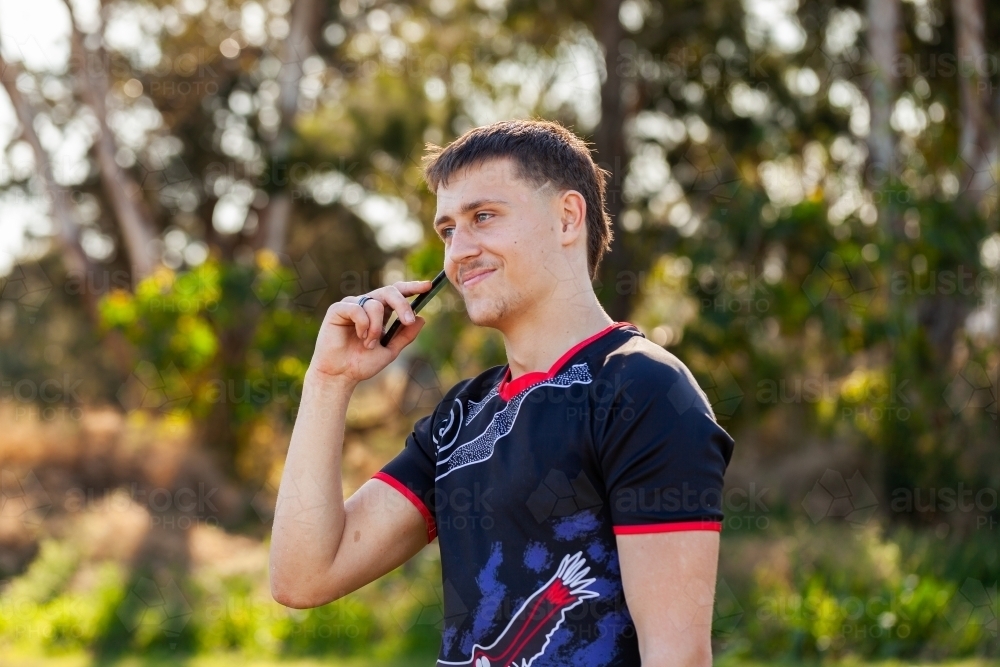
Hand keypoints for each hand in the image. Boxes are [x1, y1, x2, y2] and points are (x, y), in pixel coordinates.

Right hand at [308, 280, 431, 384]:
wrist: (340, 375)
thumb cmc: (361, 363)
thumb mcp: (390, 351)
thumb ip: (405, 336)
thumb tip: (422, 319)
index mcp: (380, 312)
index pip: (397, 293)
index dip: (412, 287)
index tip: (428, 286)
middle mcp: (366, 304)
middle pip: (389, 291)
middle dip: (402, 304)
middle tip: (407, 320)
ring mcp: (352, 305)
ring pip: (374, 304)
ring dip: (376, 327)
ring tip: (369, 344)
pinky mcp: (338, 309)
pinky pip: (357, 309)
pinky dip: (363, 324)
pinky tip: (358, 336)